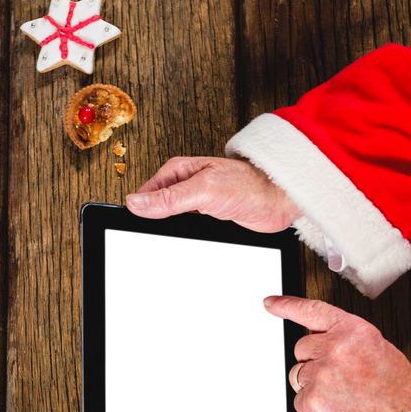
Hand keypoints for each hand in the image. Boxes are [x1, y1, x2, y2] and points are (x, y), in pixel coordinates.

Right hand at [126, 156, 301, 232]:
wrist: (278, 200)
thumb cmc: (249, 186)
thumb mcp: (203, 190)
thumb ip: (169, 198)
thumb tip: (135, 203)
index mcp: (176, 171)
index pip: (144, 193)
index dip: (136, 211)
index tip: (132, 225)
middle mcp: (183, 185)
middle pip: (153, 208)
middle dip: (150, 223)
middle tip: (150, 237)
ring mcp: (194, 202)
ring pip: (168, 219)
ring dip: (167, 230)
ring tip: (167, 239)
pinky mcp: (205, 216)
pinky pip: (184, 228)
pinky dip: (182, 235)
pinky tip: (185, 239)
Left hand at [262, 294, 410, 411]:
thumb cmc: (398, 394)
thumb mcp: (381, 351)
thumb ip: (349, 340)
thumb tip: (324, 339)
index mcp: (355, 331)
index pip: (312, 310)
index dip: (286, 305)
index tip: (270, 302)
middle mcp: (335, 349)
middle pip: (302, 348)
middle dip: (314, 361)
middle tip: (339, 377)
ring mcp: (321, 375)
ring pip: (299, 375)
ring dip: (314, 385)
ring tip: (343, 396)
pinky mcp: (311, 401)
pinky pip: (299, 400)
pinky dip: (313, 407)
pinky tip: (336, 410)